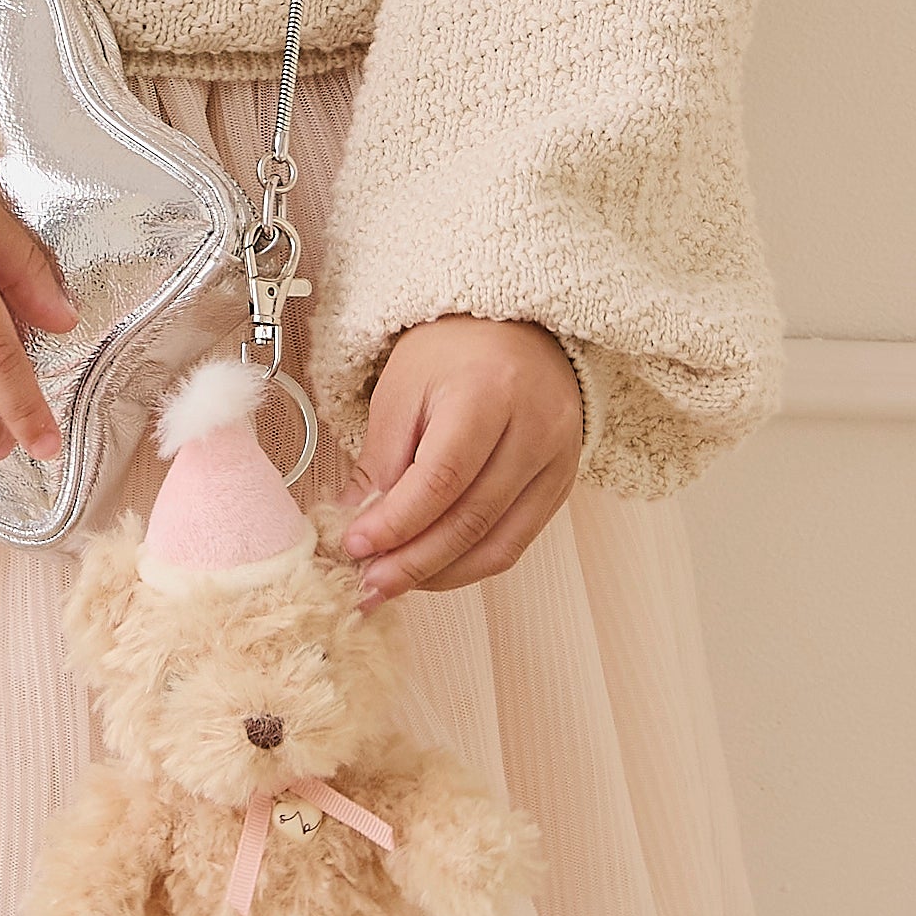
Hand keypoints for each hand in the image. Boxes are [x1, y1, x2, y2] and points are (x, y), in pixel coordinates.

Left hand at [340, 317, 583, 605]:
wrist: (514, 330)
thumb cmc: (451, 353)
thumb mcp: (400, 390)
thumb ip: (380, 461)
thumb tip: (354, 525)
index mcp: (489, 393)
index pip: (442, 479)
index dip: (397, 523)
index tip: (355, 548)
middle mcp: (535, 429)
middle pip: (472, 519)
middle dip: (413, 562)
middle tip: (369, 585)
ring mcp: (557, 461)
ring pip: (497, 544)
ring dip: (439, 575)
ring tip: (393, 584)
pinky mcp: (562, 485)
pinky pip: (516, 542)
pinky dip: (470, 564)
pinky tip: (433, 570)